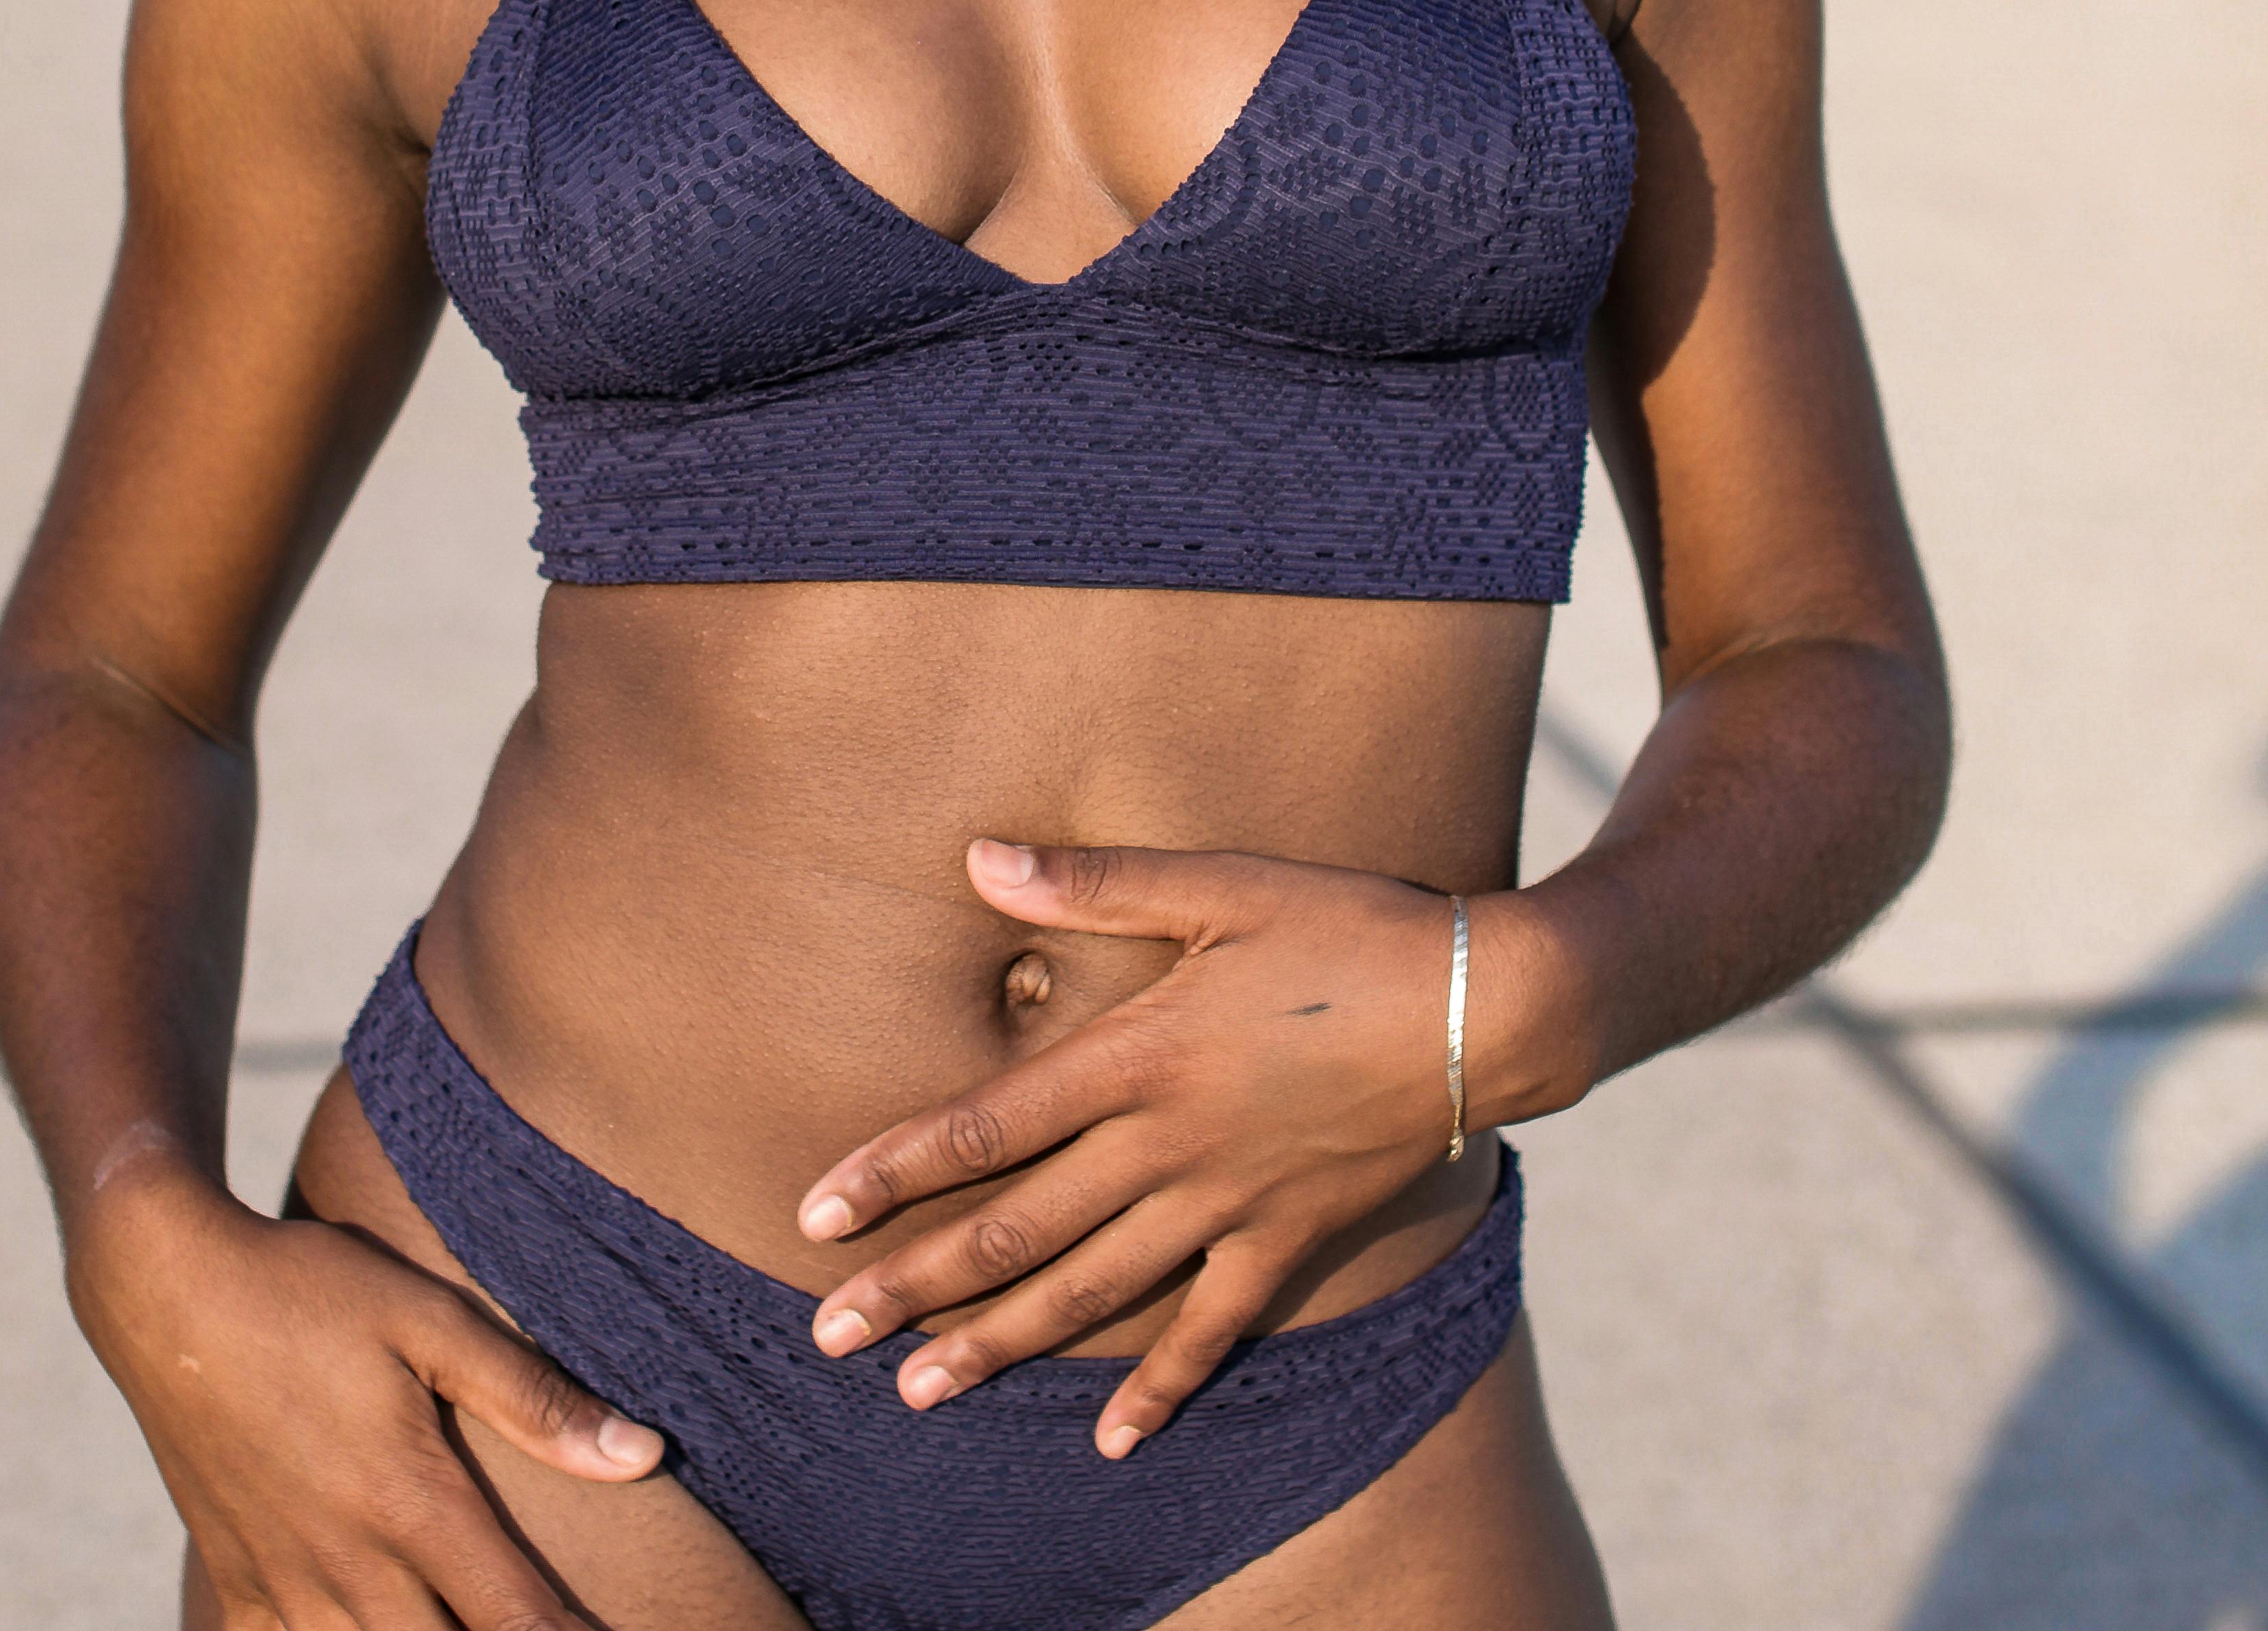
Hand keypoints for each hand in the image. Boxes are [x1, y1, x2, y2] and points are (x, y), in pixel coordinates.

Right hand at [71, 1157, 661, 1626]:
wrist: (166, 1290)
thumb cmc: (309, 1292)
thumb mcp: (430, 1320)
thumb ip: (533, 1396)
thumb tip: (645, 1454)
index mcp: (408, 1500)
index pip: (511, 1617)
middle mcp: (346, 1561)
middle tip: (540, 1629)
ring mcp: (282, 1582)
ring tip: (458, 1624)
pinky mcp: (233, 1581)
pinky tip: (354, 1630)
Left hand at [794, 839, 1554, 1459]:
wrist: (1481, 1006)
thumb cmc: (1345, 925)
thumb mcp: (1219, 884)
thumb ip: (1096, 883)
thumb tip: (980, 858)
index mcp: (1140, 1055)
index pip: (987, 1125)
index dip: (897, 1170)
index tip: (815, 1215)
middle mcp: (1168, 1143)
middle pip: (1018, 1228)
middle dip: (916, 1285)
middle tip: (830, 1335)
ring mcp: (1228, 1203)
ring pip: (1090, 1292)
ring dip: (1000, 1347)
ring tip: (919, 1392)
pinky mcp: (1288, 1240)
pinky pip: (1210, 1331)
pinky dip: (1158, 1389)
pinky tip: (1110, 1439)